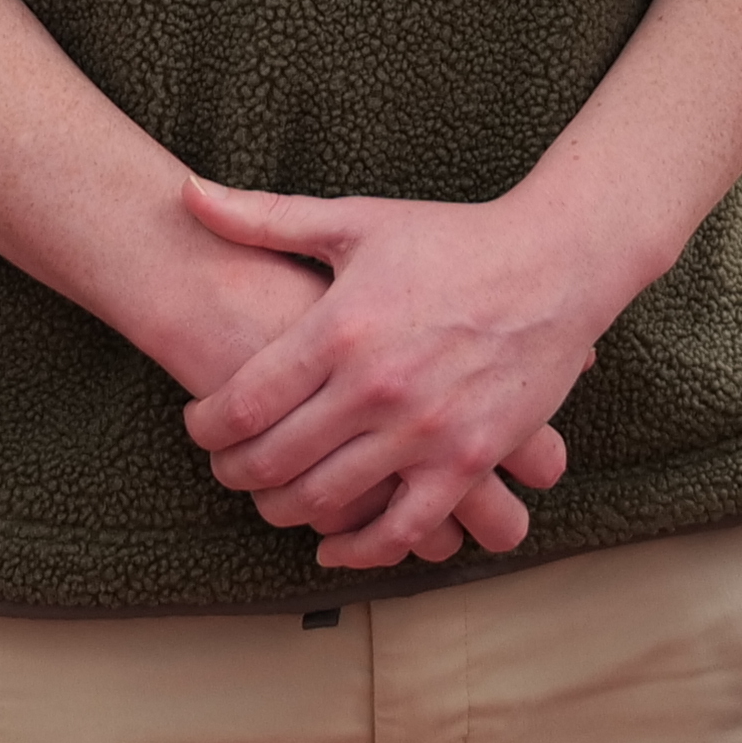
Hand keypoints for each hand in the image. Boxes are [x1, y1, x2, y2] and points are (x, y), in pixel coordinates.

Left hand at [100, 223, 543, 568]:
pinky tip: (334, 544)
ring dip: (283, 510)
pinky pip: (404, 530)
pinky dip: (360, 549)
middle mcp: (377, 387)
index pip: (243, 403)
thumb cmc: (452, 239)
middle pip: (273, 461)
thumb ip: (266, 217)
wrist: (556, 263)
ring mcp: (425, 431)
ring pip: (327, 500)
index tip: (199, 425)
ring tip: (271, 496)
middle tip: (227, 466)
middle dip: (234, 472)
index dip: (205, 426)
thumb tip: (185, 193)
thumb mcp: (356, 221)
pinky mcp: (469, 461)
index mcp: (340, 328)